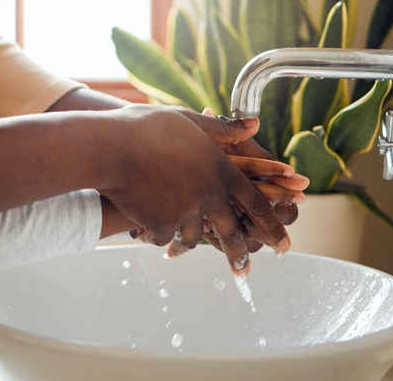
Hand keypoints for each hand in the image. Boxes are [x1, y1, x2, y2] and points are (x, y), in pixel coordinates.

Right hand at [98, 105, 288, 274]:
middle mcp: (209, 192)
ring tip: (175, 248)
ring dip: (185, 241)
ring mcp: (186, 210)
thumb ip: (223, 128)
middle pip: (232, 232)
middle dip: (240, 255)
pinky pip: (164, 237)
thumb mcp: (189, 121)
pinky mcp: (163, 223)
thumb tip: (254, 124)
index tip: (282, 243)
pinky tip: (145, 229)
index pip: (255, 201)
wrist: (110, 147)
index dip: (271, 223)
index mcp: (220, 168)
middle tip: (245, 270)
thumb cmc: (145, 128)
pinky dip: (157, 235)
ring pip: (194, 237)